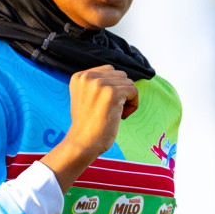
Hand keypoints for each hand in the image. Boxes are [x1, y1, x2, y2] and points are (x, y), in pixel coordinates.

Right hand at [43, 65, 138, 190]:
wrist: (83, 142)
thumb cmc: (87, 124)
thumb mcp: (85, 97)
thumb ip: (96, 84)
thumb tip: (120, 78)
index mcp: (80, 76)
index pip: (109, 71)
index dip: (113, 87)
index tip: (104, 104)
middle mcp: (88, 76)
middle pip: (120, 75)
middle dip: (121, 92)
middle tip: (112, 110)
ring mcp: (100, 84)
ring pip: (128, 83)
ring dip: (128, 100)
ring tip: (116, 114)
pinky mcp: (112, 93)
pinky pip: (134, 92)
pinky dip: (133, 105)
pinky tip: (122, 116)